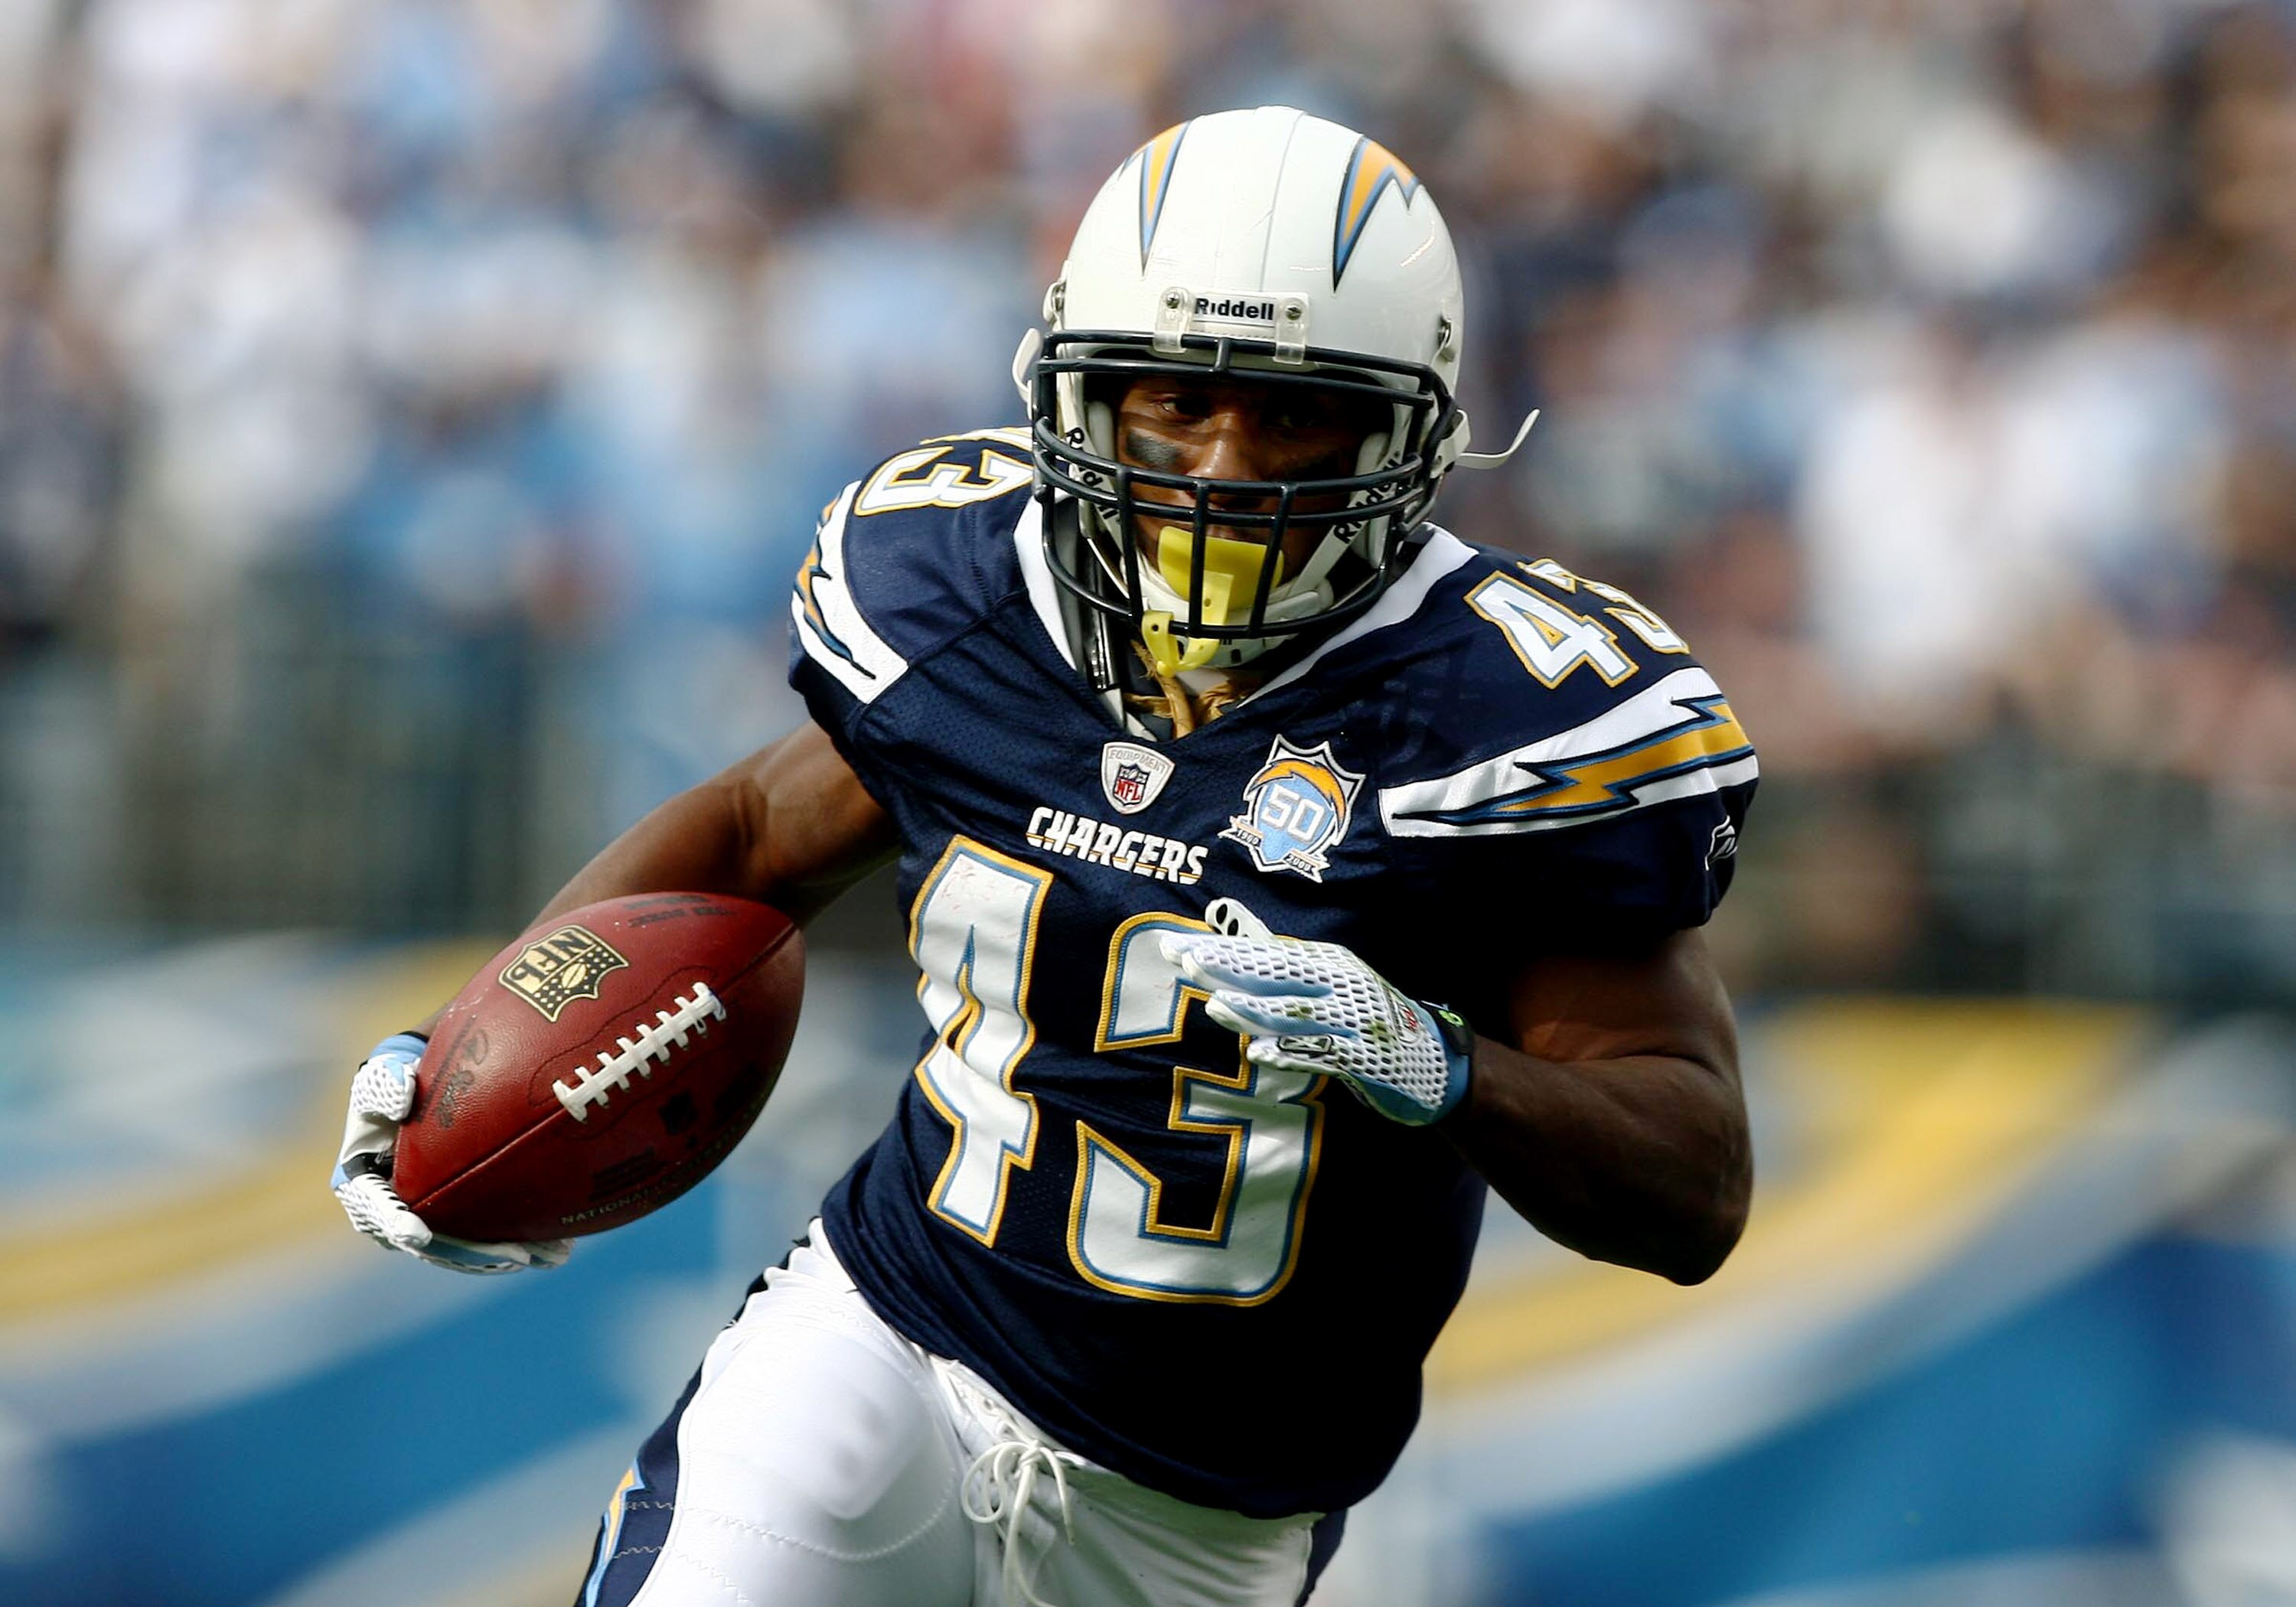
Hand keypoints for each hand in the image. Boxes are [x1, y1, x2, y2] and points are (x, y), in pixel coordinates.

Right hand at [331, 1033, 571, 1273]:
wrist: (426, 1083)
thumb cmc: (401, 1076)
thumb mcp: (384, 1071)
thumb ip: (384, 1082)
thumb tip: (399, 1096)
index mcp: (361, 1182)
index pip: (374, 1208)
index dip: (394, 1224)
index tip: (417, 1234)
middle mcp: (391, 1211)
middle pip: (427, 1243)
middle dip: (467, 1254)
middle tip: (513, 1255)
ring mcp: (425, 1219)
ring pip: (462, 1249)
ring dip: (503, 1255)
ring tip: (547, 1254)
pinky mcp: (457, 1217)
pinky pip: (485, 1236)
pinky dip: (519, 1240)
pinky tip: (557, 1246)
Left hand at [1161, 932, 1472, 1125]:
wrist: (1434, 1060)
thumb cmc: (1365, 1019)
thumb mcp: (1328, 985)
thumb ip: (1283, 973)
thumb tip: (1229, 954)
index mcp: (1326, 962)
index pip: (1262, 951)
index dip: (1218, 948)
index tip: (1174, 945)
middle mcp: (1338, 984)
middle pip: (1274, 973)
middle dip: (1227, 967)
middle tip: (1184, 960)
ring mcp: (1351, 1022)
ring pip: (1293, 1013)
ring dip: (1252, 1009)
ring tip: (1215, 1004)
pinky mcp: (1363, 1060)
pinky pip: (1320, 1055)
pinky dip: (1289, 1052)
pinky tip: (1259, 1052)